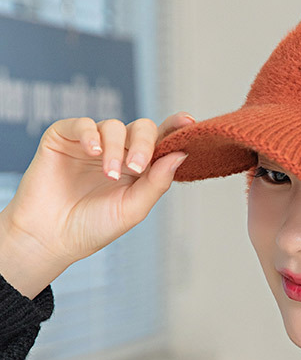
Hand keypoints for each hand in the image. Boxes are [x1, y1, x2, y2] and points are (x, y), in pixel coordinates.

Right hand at [1, 113, 194, 267]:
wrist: (52, 237)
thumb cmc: (94, 226)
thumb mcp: (133, 208)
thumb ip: (158, 182)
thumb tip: (181, 154)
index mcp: (140, 167)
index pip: (161, 141)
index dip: (175, 128)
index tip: (189, 122)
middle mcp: (118, 152)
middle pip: (141, 129)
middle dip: (144, 144)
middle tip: (137, 167)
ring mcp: (92, 143)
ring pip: (113, 126)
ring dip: (115, 149)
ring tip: (110, 174)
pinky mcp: (64, 137)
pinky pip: (82, 123)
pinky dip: (90, 134)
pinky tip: (93, 152)